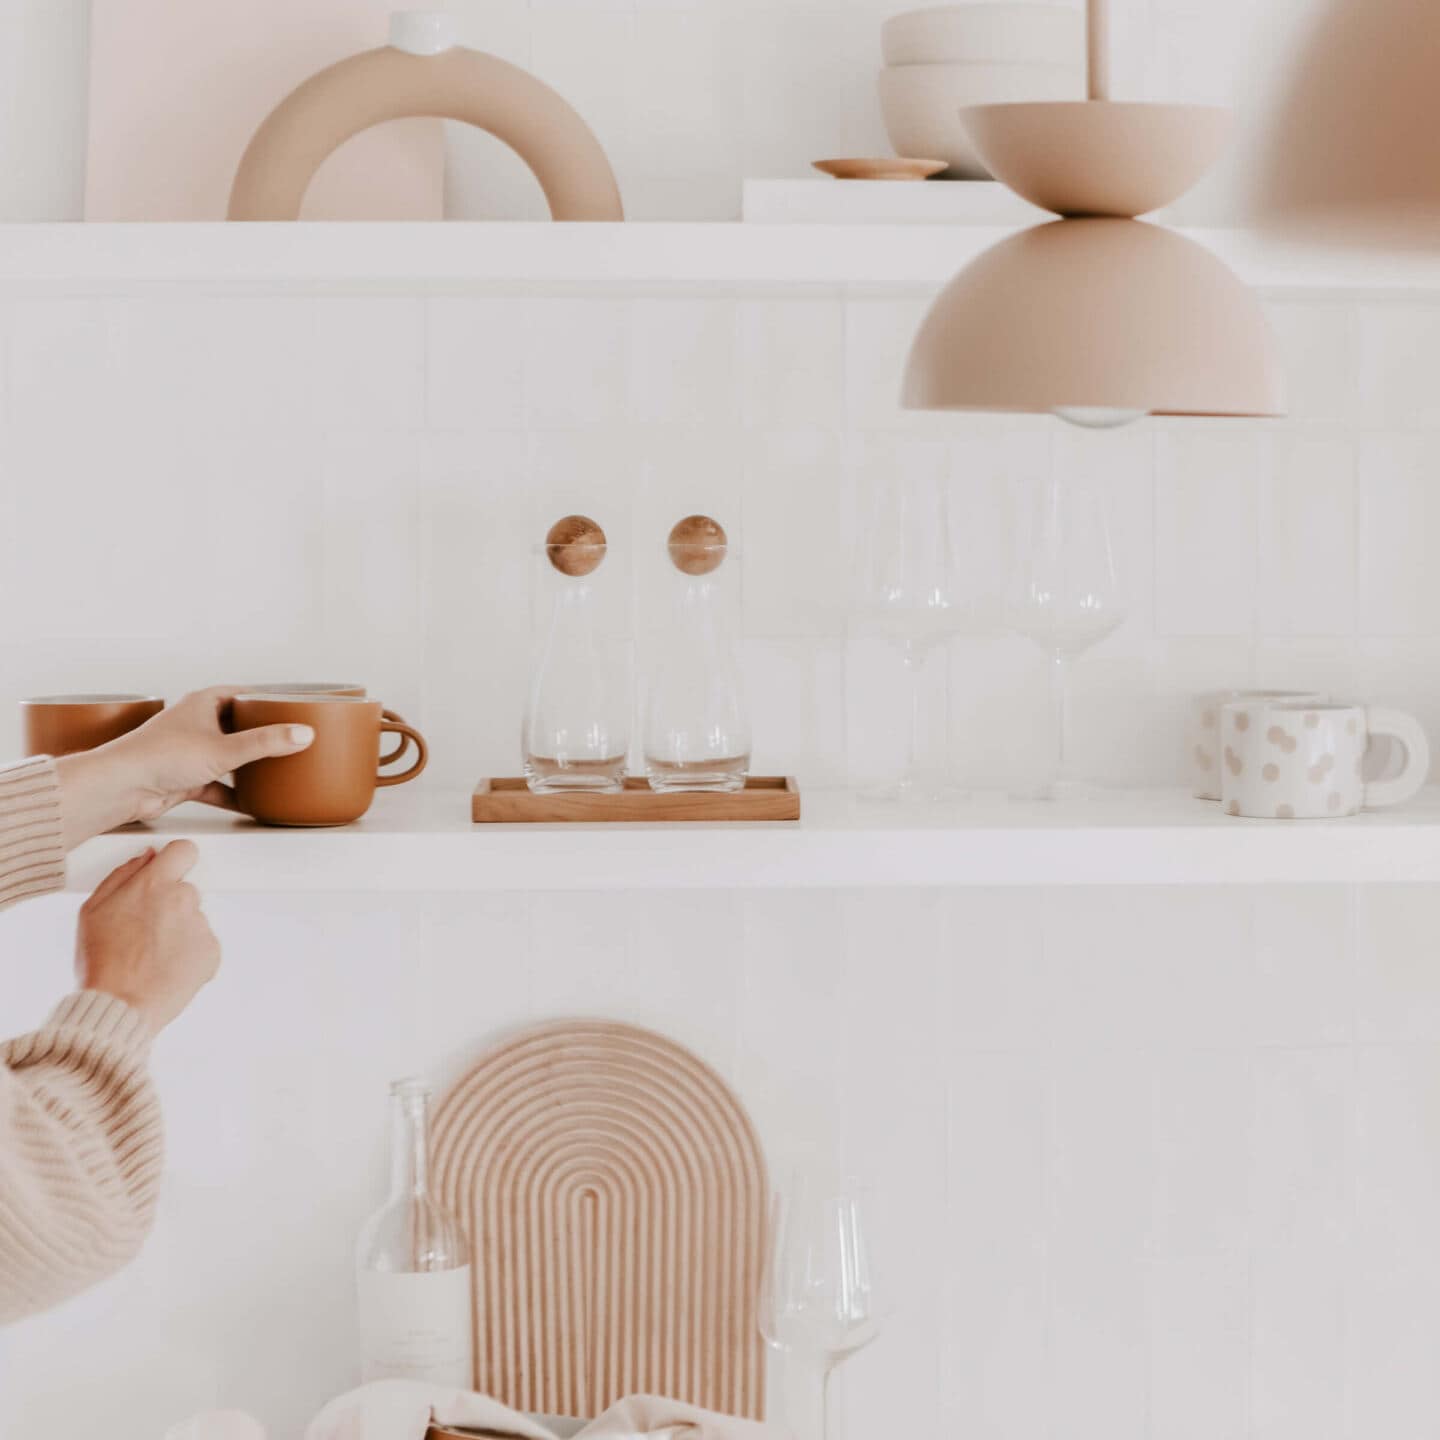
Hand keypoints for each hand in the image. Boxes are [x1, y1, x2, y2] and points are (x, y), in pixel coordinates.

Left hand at [56, 687, 314, 848]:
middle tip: (289, 738)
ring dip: (248, 764)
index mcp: (203, 703)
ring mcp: (191, 752)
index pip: (241, 693)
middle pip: (238, 724)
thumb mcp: (224, 748)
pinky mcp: (186, 778)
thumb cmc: (158, 756)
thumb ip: (266, 742)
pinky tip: (252, 802)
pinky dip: (234, 794)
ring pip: (228, 755)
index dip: (264, 698)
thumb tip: (302, 733)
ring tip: (276, 768)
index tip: (289, 705)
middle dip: (261, 733)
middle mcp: (196, 724)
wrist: (123, 786)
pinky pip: (218, 785)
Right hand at [75, 842, 219, 1034]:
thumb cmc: (102, 962)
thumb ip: (122, 875)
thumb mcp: (93, 910)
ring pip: (192, 920)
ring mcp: (201, 925)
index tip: (170, 871)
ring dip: (178, 932)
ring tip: (151, 956)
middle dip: (169, 904)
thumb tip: (146, 857)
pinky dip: (189, 954)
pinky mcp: (213, 951)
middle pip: (185, 890)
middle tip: (145, 931)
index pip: (184, 850)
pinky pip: (202, 945)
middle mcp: (183, 899)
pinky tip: (166, 968)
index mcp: (154, 884)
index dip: (176, 860)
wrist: (120, 1006)